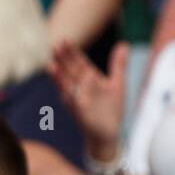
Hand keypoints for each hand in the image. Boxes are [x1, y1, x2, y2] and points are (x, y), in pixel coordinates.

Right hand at [49, 41, 126, 162]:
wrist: (109, 134)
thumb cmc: (111, 110)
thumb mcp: (117, 84)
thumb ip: (118, 65)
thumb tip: (123, 44)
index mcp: (89, 79)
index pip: (79, 63)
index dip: (72, 53)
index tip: (65, 40)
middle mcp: (80, 89)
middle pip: (70, 72)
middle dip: (63, 60)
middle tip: (55, 46)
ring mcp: (79, 101)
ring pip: (67, 87)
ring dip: (59, 78)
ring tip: (50, 66)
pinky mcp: (81, 114)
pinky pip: (74, 105)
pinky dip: (70, 98)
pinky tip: (65, 91)